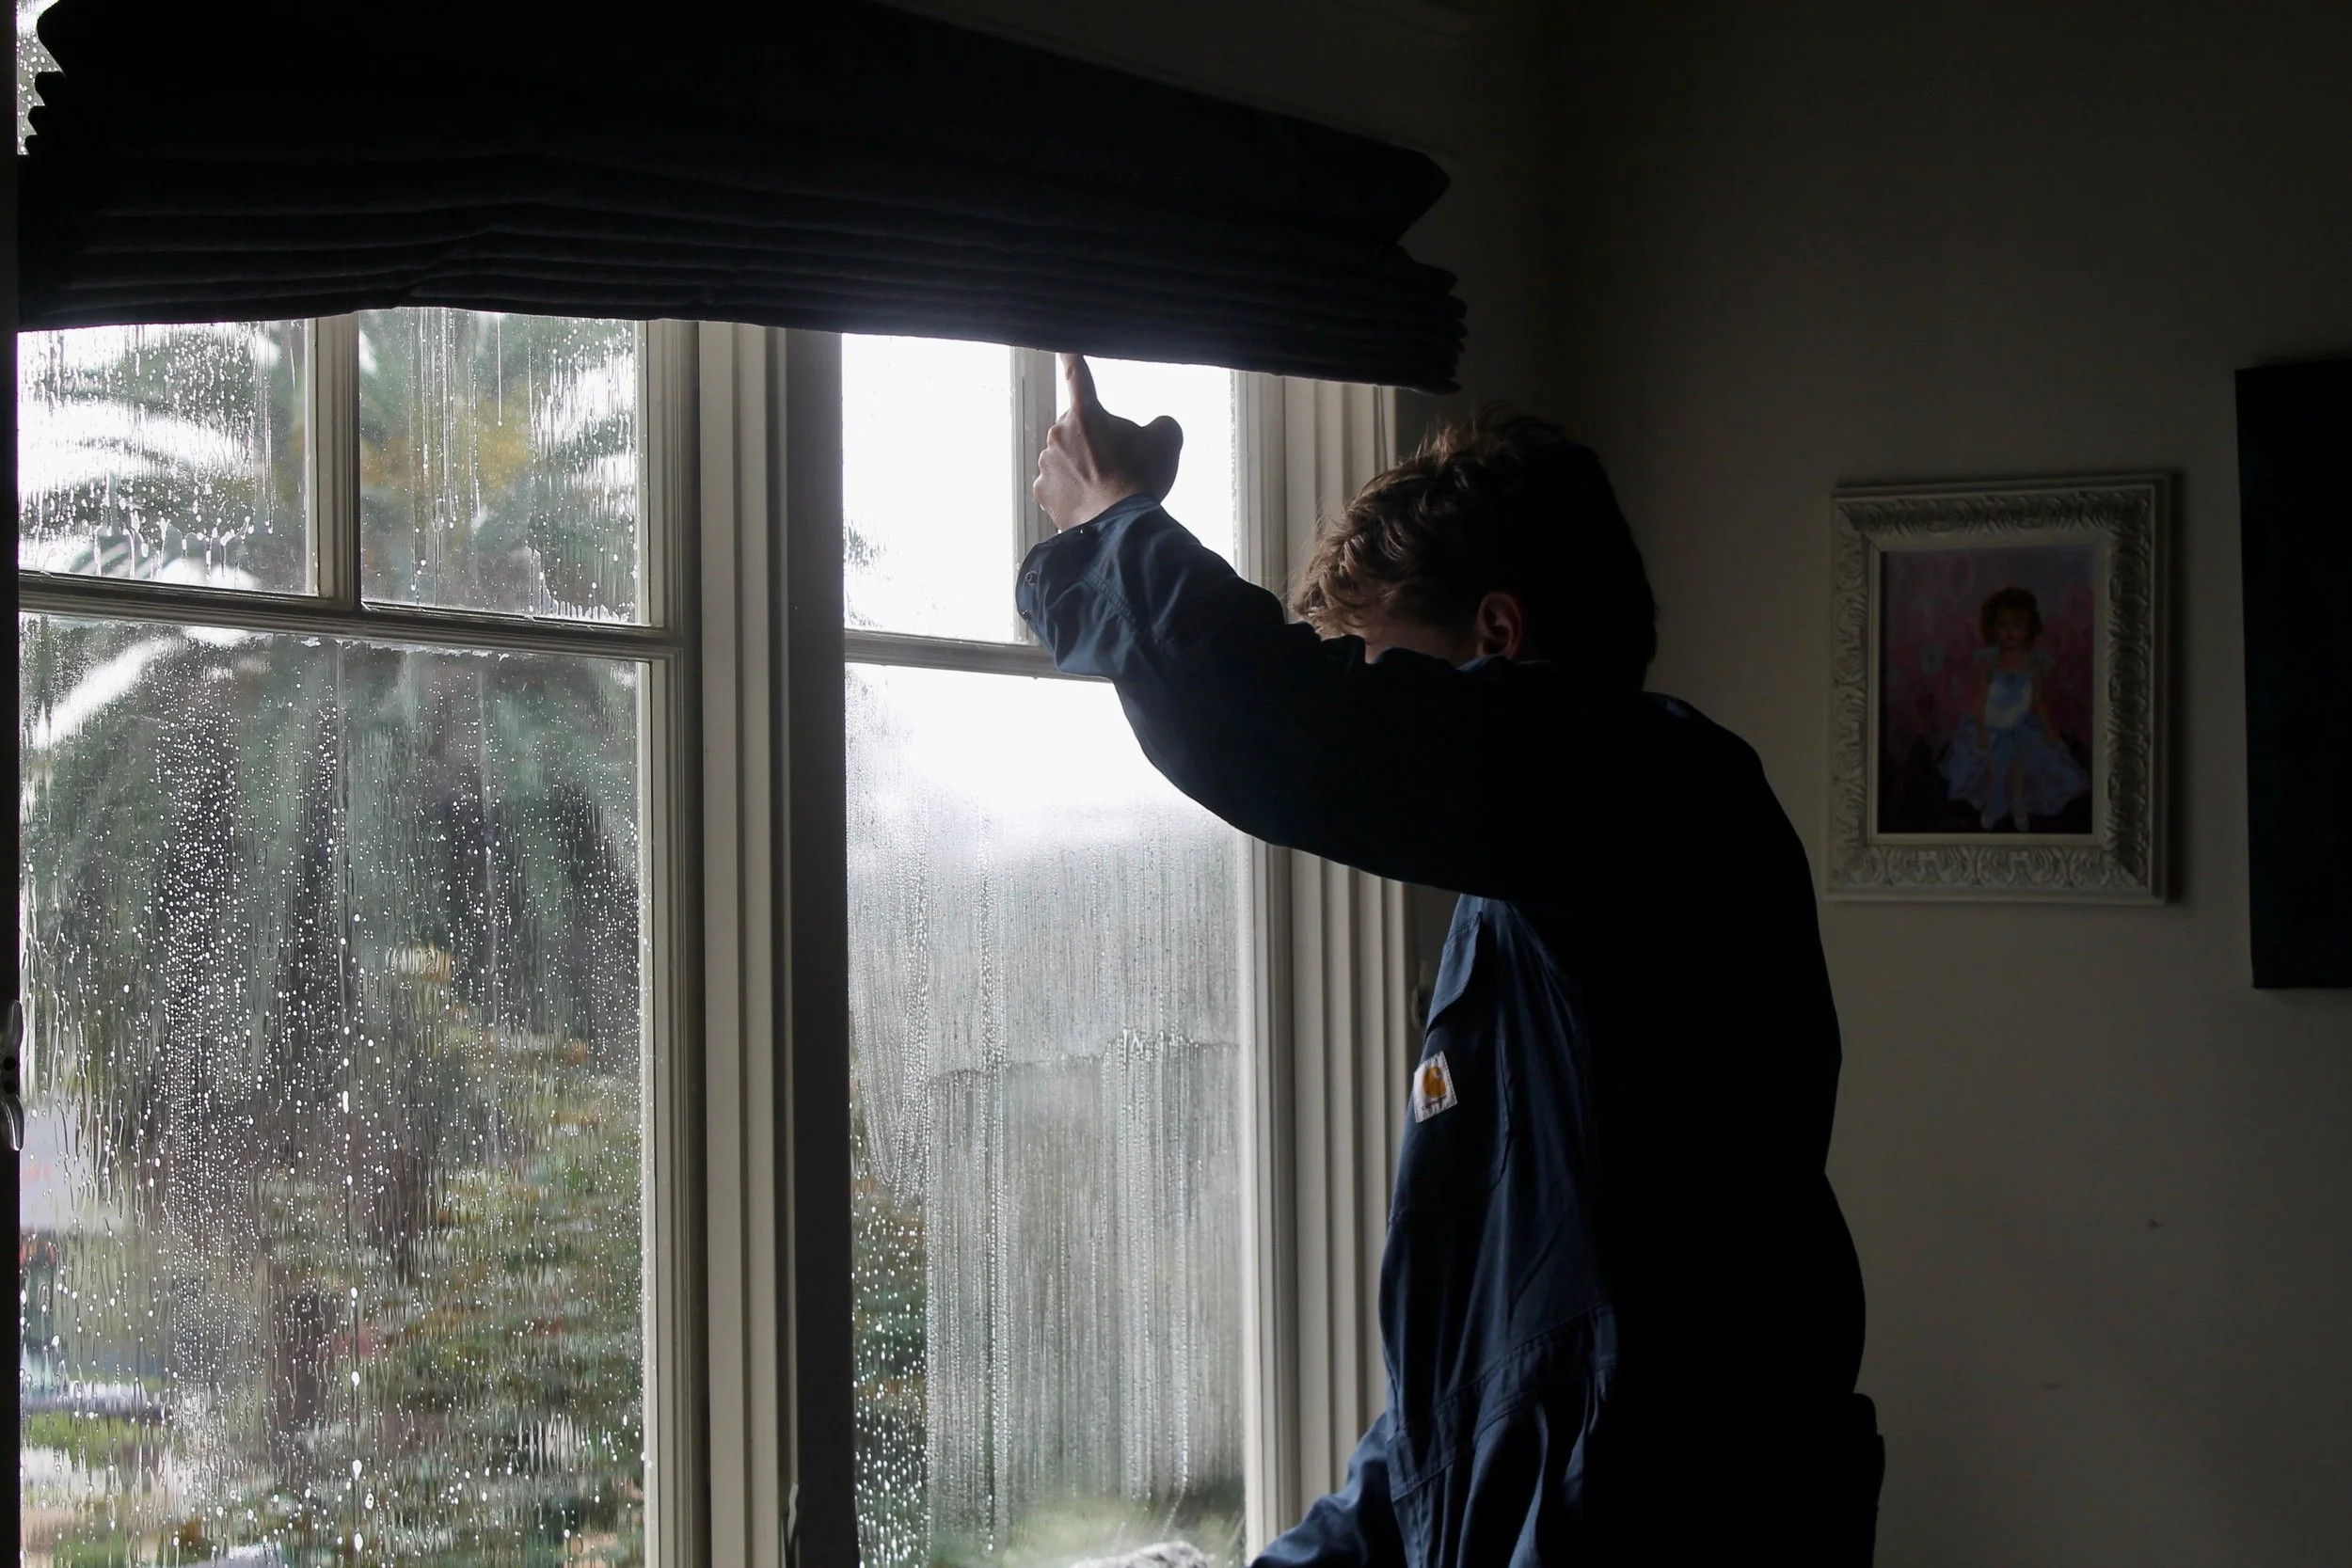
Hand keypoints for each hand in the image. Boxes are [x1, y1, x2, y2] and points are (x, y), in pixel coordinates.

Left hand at [1033, 353, 1182, 530]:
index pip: (1076, 375)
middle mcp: (1058, 433)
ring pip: (1065, 457)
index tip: (1062, 345)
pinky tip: (1091, 501)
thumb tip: (1157, 427)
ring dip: (1082, 465)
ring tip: (1106, 487)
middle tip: (1117, 462)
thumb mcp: (1167, 441)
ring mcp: (1046, 464)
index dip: (1070, 357)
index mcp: (1086, 413)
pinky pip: (1057, 484)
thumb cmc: (1141, 479)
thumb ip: (1161, 423)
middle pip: (1077, 427)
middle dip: (1093, 438)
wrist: (1119, 527)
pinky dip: (1071, 490)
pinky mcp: (1042, 491)